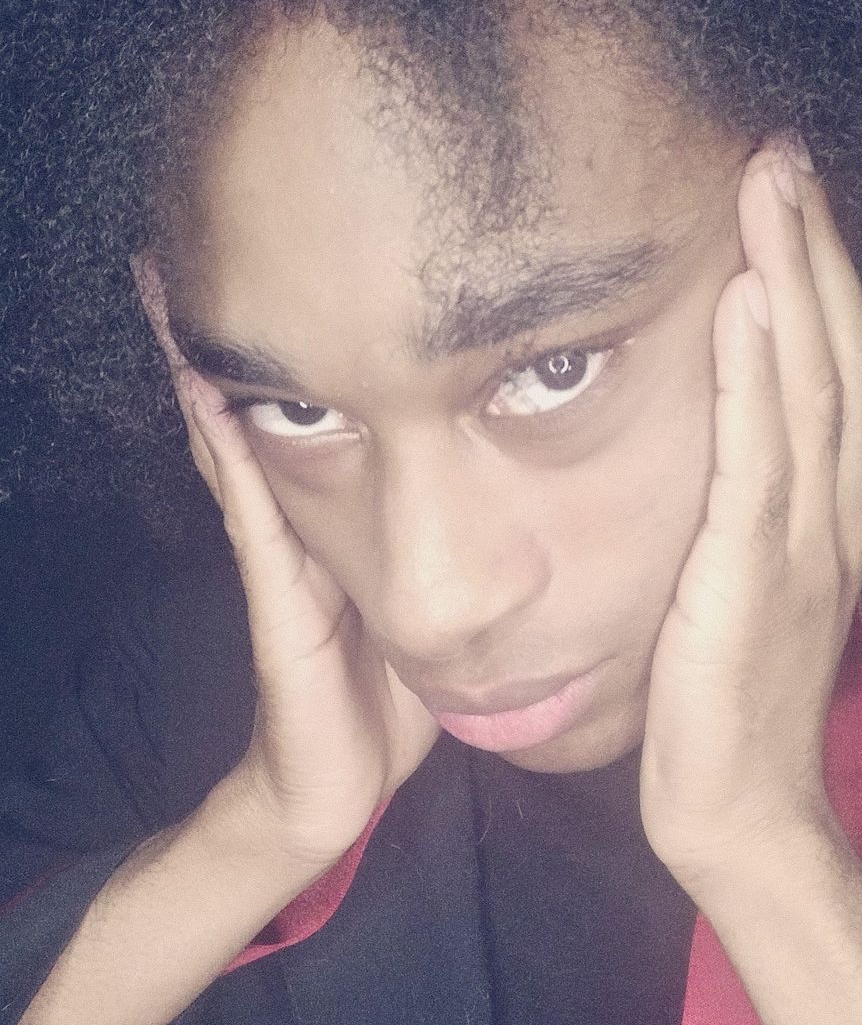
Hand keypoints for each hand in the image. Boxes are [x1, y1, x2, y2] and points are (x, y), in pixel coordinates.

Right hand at [134, 261, 439, 868]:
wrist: (340, 787)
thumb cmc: (390, 701)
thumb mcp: (434, 612)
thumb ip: (461, 560)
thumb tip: (521, 509)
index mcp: (343, 525)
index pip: (322, 416)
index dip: (310, 346)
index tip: (305, 263)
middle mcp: (300, 527)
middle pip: (266, 408)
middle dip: (239, 330)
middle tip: (202, 238)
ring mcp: (279, 556)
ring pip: (240, 439)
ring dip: (209, 365)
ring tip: (176, 285)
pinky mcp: (277, 595)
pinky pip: (250, 508)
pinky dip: (225, 446)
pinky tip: (206, 388)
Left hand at [639, 141, 861, 887]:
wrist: (742, 813)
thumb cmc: (728, 701)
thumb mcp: (745, 587)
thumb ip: (743, 512)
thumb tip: (711, 439)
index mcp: (827, 511)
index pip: (836, 370)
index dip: (820, 277)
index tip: (789, 195)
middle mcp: (830, 513)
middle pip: (836, 356)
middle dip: (814, 249)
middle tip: (784, 152)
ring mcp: (800, 545)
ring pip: (808, 388)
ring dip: (793, 280)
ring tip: (771, 186)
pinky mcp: (751, 582)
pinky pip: (758, 461)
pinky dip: (755, 377)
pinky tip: (745, 304)